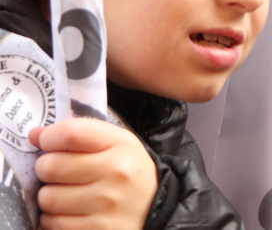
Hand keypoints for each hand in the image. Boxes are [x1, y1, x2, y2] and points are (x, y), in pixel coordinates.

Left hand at [29, 118, 157, 229]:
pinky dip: (54, 219)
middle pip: (50, 166)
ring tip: (67, 194)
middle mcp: (116, 173)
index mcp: (120, 145)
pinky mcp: (97, 229)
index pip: (71, 133)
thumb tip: (34, 134)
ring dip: (50, 197)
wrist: (155, 207)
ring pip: (47, 198)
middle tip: (60, 172)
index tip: (46, 141)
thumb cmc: (127, 171)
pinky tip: (71, 212)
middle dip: (47, 169)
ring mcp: (106, 204)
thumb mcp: (117, 143)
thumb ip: (80, 132)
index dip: (49, 137)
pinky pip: (52, 223)